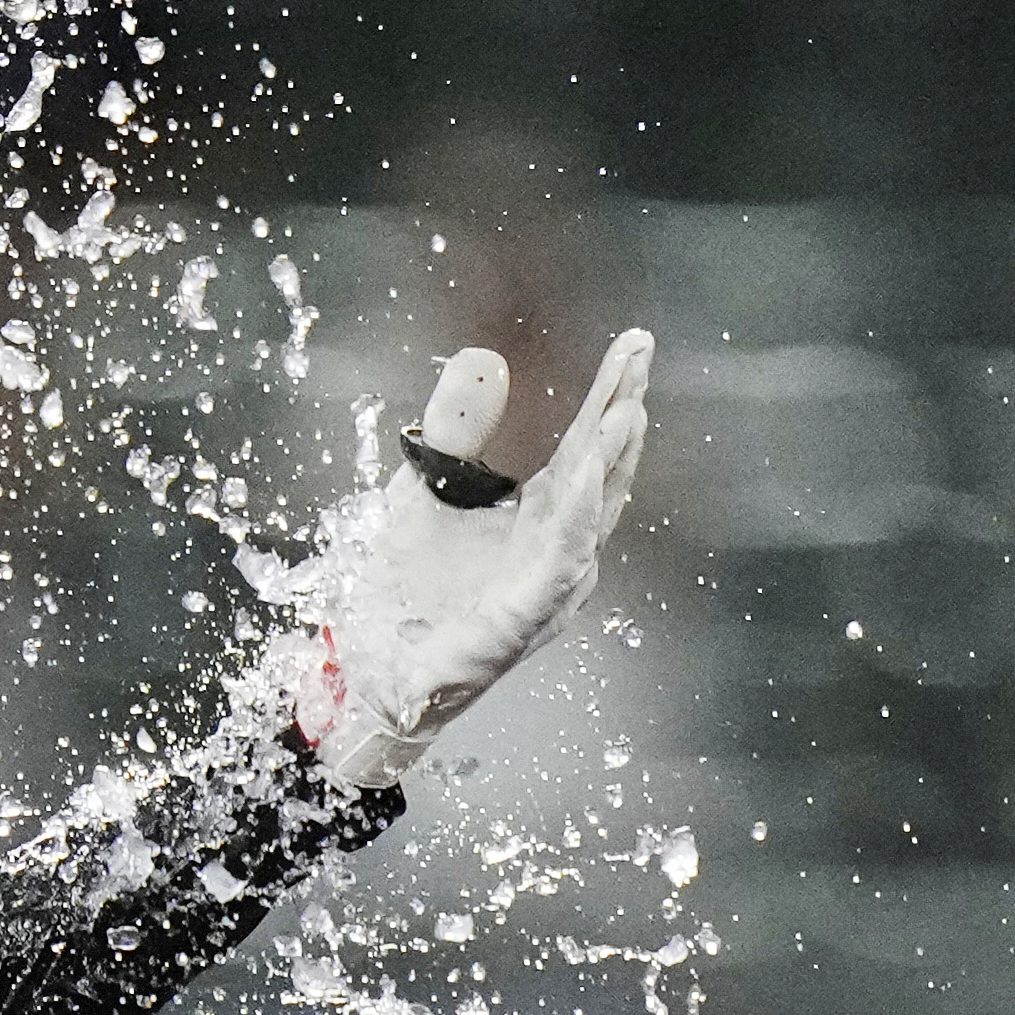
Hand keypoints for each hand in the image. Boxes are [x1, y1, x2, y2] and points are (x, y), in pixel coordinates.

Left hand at [299, 332, 654, 789]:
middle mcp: (558, 547)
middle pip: (598, 469)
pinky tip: (580, 480)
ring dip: (608, 461)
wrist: (374, 670)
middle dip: (621, 410)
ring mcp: (547, 583)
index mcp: (540, 514)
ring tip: (626, 407)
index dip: (609, 395)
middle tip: (640, 353)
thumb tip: (485, 356)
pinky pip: (555, 561)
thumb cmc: (409, 586)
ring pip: (588, 513)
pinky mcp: (521, 616)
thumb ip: (455, 425)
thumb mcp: (424, 485)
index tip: (634, 345)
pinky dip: (572, 519)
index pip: (583, 445)